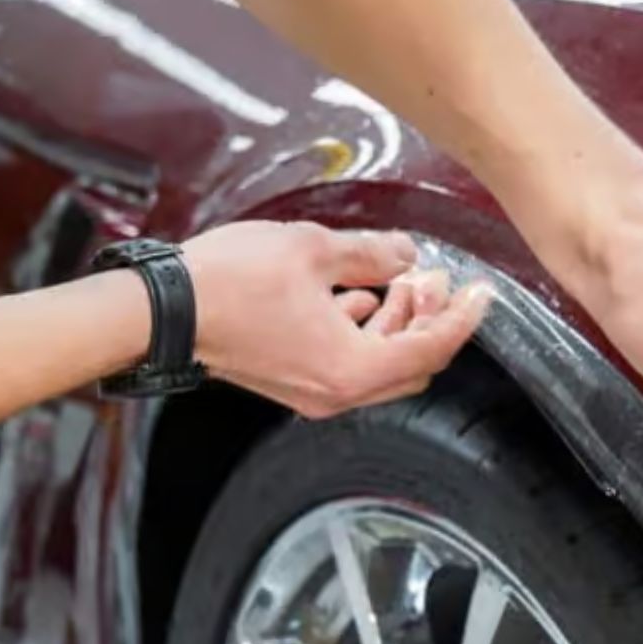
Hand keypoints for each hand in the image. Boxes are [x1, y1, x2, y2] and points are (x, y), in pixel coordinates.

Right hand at [182, 221, 492, 417]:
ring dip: (398, 323)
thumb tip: (407, 254)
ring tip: (398, 279)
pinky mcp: (292, 381)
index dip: (463, 317)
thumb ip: (373, 253)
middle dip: (430, 319)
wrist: (161, 309)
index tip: (480, 291)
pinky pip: (348, 362)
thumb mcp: (314, 250)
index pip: (431, 347)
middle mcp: (337, 393)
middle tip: (433, 279)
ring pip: (381, 364)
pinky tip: (360, 296)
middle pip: (413, 364)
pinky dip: (365, 331)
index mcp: (351, 369)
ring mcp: (312, 392)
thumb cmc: (228, 281)